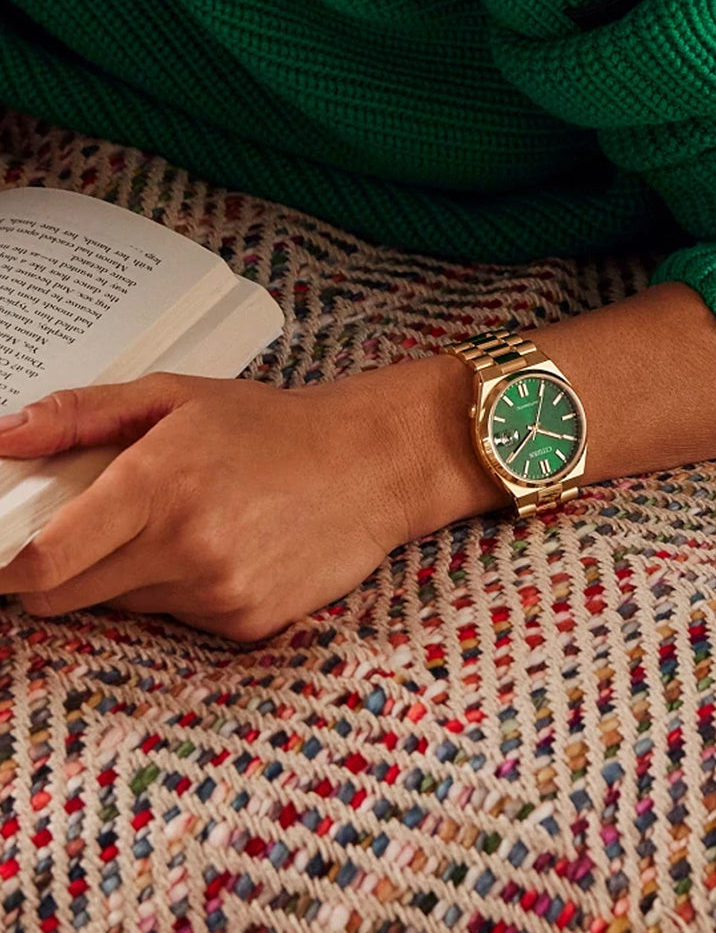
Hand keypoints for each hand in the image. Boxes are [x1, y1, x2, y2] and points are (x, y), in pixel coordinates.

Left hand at [0, 357, 506, 640]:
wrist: (373, 462)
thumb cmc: (277, 425)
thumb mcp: (179, 396)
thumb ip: (83, 414)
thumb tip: (3, 436)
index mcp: (158, 485)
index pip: (39, 563)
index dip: (9, 565)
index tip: (10, 553)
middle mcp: (185, 548)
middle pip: (66, 598)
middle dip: (61, 572)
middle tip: (99, 531)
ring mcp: (219, 593)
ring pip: (127, 605)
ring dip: (134, 575)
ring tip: (189, 526)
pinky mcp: (249, 623)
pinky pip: (183, 619)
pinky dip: (187, 592)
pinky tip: (230, 549)